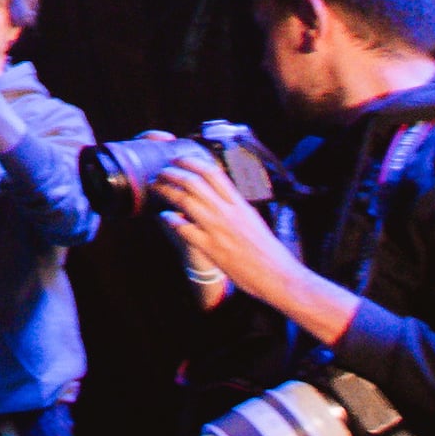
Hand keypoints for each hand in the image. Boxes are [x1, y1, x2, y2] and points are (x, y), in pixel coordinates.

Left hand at [153, 164, 310, 311]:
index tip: (179, 159)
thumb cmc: (267, 251)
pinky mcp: (211, 249)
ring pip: (184, 200)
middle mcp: (227, 213)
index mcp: (239, 204)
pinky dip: (170, 220)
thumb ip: (234, 206)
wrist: (278, 276)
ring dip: (165, 190)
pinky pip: (184, 229)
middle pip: (193, 182)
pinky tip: (164, 217)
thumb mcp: (252, 219)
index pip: (213, 173)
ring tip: (155, 187)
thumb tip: (218, 194)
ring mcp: (218, 230)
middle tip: (160, 171)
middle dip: (172, 172)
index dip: (192, 161)